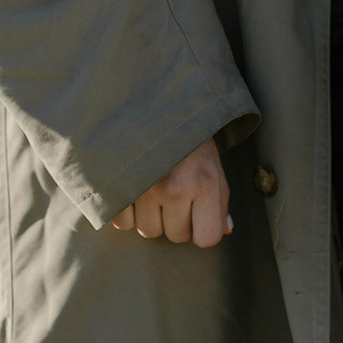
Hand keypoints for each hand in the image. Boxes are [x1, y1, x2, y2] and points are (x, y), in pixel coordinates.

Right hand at [110, 137, 232, 246]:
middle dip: (176, 221)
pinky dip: (127, 211)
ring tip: (153, 189)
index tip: (197, 215)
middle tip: (173, 194)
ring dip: (151, 217)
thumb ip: (220, 199)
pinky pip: (123, 223)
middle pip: (176, 236)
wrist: (150, 105)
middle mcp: (175, 188)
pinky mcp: (115, 187)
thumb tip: (226, 229)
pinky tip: (133, 190)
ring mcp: (143, 188)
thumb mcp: (212, 162)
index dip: (202, 230)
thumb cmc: (186, 136)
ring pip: (149, 232)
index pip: (207, 238)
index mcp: (204, 182)